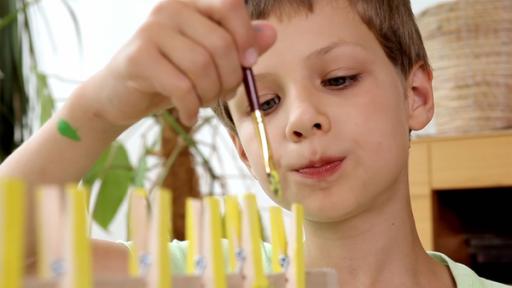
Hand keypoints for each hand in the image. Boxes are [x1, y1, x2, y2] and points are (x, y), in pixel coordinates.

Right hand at [85, 0, 276, 126]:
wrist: (120, 95)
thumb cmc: (170, 75)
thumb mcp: (209, 60)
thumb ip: (239, 45)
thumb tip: (271, 33)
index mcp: (190, 4)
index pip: (231, 5)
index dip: (246, 37)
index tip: (248, 64)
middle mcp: (170, 9)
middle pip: (221, 43)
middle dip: (229, 79)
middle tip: (222, 95)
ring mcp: (151, 30)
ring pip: (202, 66)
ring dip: (210, 95)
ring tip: (203, 104)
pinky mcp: (138, 57)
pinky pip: (182, 87)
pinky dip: (191, 108)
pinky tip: (188, 117)